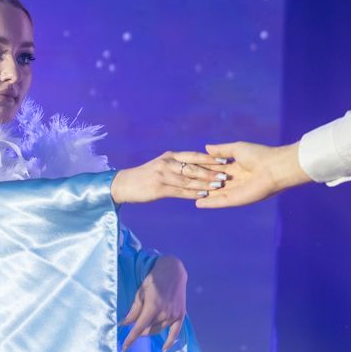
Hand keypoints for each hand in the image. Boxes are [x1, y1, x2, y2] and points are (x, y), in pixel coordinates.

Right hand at [111, 151, 230, 202]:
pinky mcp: (159, 188)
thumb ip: (177, 164)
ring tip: (218, 186)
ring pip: (188, 179)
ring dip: (205, 183)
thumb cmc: (146, 175)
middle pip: (193, 167)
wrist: (124, 184)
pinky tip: (203, 196)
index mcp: (171, 156)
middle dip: (211, 171)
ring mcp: (163, 175)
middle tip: (226, 175)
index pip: (194, 156)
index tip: (225, 161)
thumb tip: (197, 165)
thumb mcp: (162, 164)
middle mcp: (168, 163)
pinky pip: (180, 191)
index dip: (210, 158)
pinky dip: (193, 193)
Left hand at [121, 255, 186, 351]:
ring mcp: (173, 315)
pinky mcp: (181, 315)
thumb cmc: (154, 280)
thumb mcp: (140, 292)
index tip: (124, 349)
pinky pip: (175, 333)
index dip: (130, 339)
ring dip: (150, 330)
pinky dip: (169, 342)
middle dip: (140, 330)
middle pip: (148, 330)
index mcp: (152, 306)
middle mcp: (164, 313)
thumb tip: (124, 324)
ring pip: (158, 330)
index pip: (139, 328)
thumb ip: (134, 310)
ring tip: (147, 323)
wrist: (173, 271)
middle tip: (135, 323)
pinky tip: (164, 350)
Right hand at [196, 141, 309, 207]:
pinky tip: (197, 203)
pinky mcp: (237, 200)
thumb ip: (221, 150)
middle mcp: (235, 181)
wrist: (274, 167)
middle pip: (215, 183)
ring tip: (188, 197)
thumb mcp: (237, 149)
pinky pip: (220, 201)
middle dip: (202, 184)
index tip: (190, 170)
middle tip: (185, 185)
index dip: (204, 170)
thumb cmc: (259, 155)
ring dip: (204, 195)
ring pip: (216, 194)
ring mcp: (236, 191)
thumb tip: (206, 147)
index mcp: (236, 168)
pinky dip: (210, 203)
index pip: (217, 170)